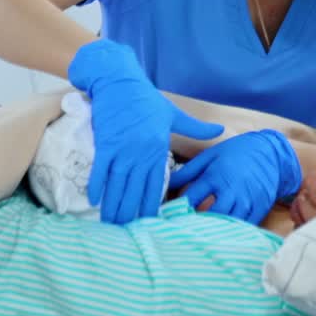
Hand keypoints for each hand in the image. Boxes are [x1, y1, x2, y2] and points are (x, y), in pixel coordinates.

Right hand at [68, 39, 224, 224]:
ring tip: (110, 225)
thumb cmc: (146, 98)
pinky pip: (100, 171)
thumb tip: (220, 133)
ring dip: (113, 206)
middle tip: (126, 234)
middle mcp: (141, 152)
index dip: (152, 206)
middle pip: (136, 190)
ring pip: (118, 185)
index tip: (150, 224)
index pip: (157, 184)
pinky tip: (95, 202)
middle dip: (131, 213)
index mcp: (158, 147)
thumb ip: (195, 128)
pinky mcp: (105, 144)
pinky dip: (97, 187)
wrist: (120, 80)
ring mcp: (122, 149)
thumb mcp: (172, 114)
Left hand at [168, 129, 302, 225]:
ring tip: (202, 239)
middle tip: (185, 233)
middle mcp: (231, 189)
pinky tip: (225, 237)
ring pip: (228, 224)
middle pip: (210, 216)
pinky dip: (235, 233)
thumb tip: (167, 182)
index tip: (169, 218)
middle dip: (197, 225)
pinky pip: (245, 226)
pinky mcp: (260, 207)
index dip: (178, 210)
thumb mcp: (211, 155)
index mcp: (216, 175)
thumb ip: (189, 171)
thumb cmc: (236, 152)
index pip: (191, 198)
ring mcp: (247, 200)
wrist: (270, 151)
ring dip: (215, 232)